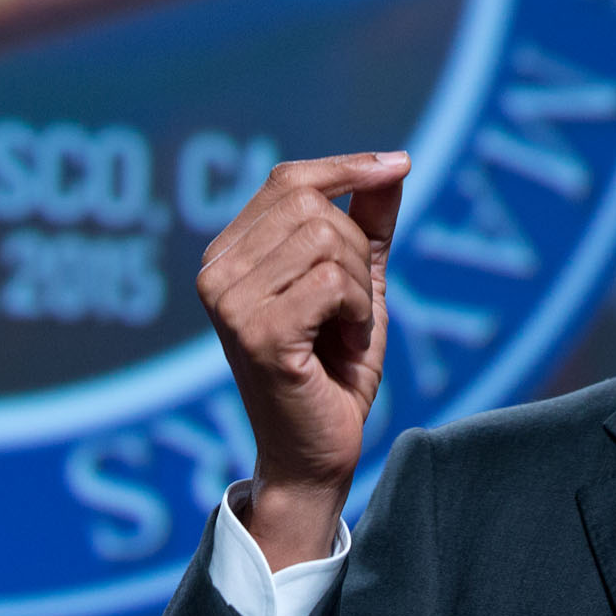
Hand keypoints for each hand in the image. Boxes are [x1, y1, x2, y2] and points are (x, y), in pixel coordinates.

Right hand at [195, 151, 408, 568]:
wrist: (317, 453)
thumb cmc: (332, 370)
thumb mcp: (357, 284)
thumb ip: (368, 225)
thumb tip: (394, 162)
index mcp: (227, 254)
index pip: (288, 181)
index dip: (347, 167)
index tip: (401, 163)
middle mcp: (215, 272)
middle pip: (313, 206)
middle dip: (358, 251)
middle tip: (354, 306)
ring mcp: (230, 302)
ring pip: (328, 241)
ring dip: (360, 288)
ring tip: (345, 328)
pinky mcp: (257, 332)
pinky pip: (333, 282)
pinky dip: (358, 312)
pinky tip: (342, 344)